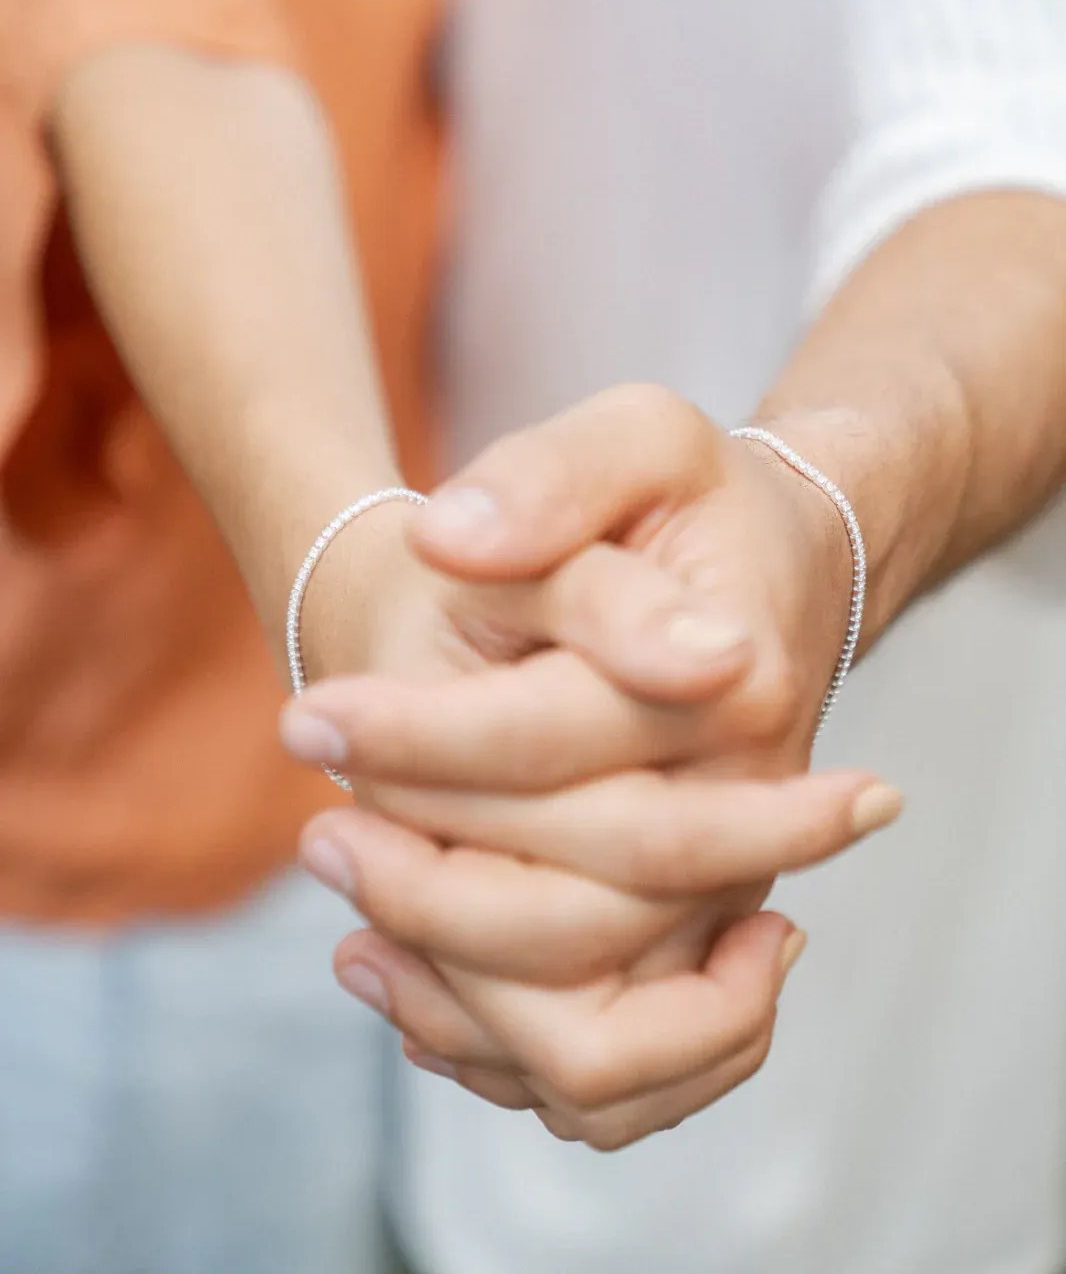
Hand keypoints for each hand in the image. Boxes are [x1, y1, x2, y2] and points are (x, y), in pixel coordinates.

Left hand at [284, 387, 901, 1144]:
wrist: (780, 574)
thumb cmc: (691, 503)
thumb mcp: (636, 436)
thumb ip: (548, 476)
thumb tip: (448, 539)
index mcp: (735, 674)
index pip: (549, 738)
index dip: (411, 738)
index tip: (304, 717)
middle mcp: (749, 806)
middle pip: (572, 903)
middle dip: (415, 876)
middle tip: (314, 824)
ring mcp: (734, 891)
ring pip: (593, 1026)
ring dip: (449, 986)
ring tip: (346, 919)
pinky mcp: (705, 943)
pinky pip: (611, 1063)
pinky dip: (498, 1047)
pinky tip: (402, 975)